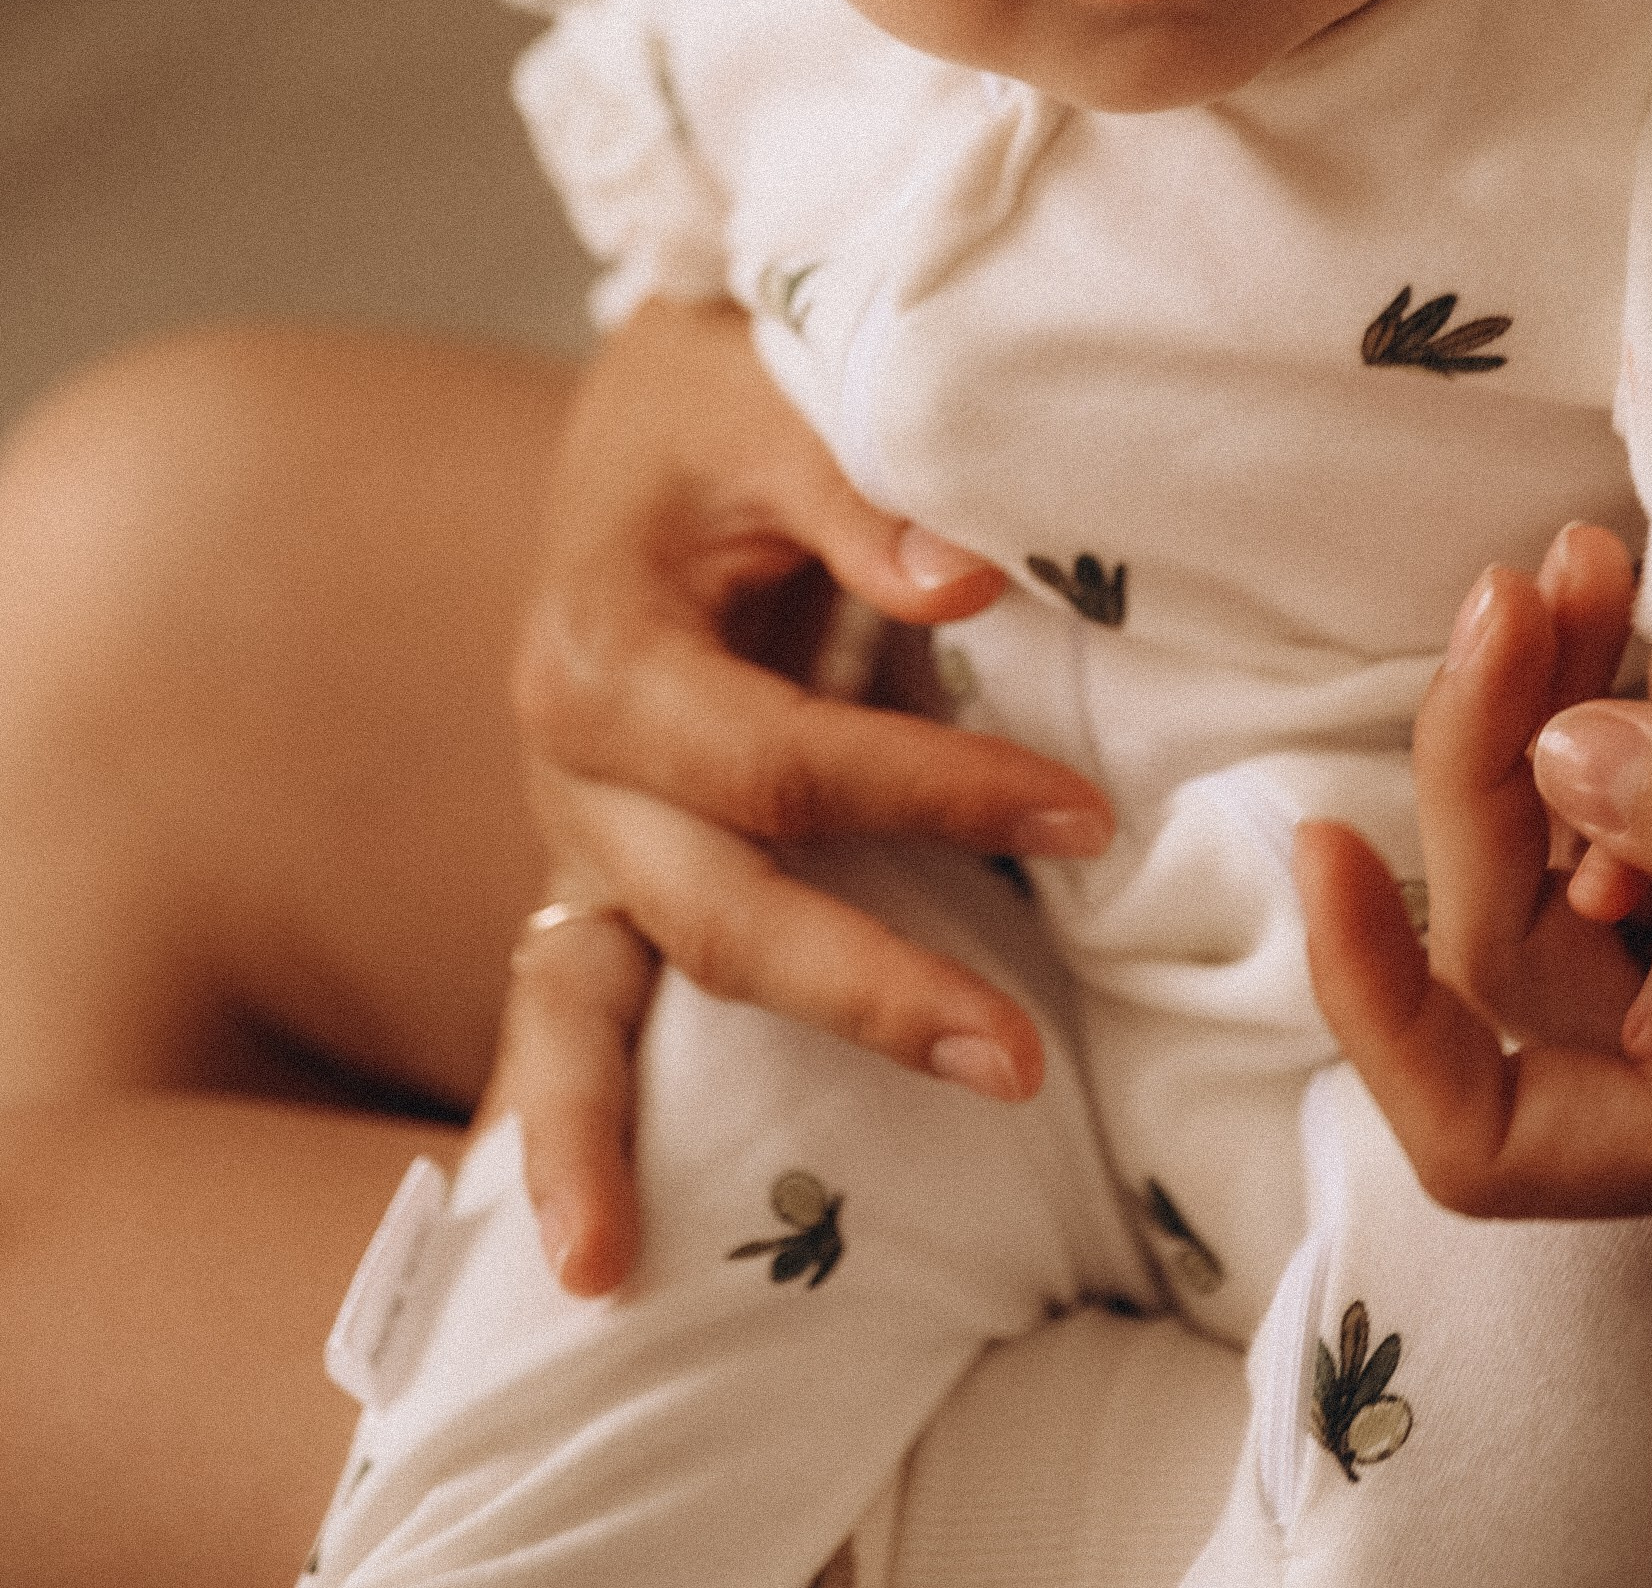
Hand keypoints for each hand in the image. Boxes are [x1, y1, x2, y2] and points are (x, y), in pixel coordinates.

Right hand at [497, 297, 1111, 1291]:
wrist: (645, 405)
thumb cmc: (722, 397)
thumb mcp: (779, 398)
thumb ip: (867, 496)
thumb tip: (971, 584)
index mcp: (602, 647)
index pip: (780, 762)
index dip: (933, 792)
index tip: (1086, 812)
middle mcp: (565, 759)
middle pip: (712, 908)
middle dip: (864, 988)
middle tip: (1018, 1058)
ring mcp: (570, 829)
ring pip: (615, 992)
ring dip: (669, 1113)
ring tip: (655, 1261)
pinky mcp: (595, 869)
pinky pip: (557, 1014)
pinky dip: (557, 1129)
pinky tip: (580, 1256)